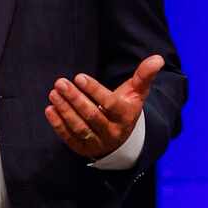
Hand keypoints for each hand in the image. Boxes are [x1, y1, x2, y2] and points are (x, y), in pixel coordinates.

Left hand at [45, 55, 164, 158]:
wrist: (123, 139)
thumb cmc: (126, 107)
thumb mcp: (136, 92)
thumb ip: (144, 75)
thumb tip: (158, 58)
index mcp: (125, 117)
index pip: (109, 104)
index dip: (94, 91)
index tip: (79, 77)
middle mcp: (112, 132)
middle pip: (92, 116)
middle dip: (75, 99)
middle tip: (60, 83)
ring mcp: (98, 143)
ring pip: (80, 128)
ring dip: (65, 110)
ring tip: (53, 93)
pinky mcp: (85, 149)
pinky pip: (70, 138)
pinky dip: (59, 125)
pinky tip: (50, 110)